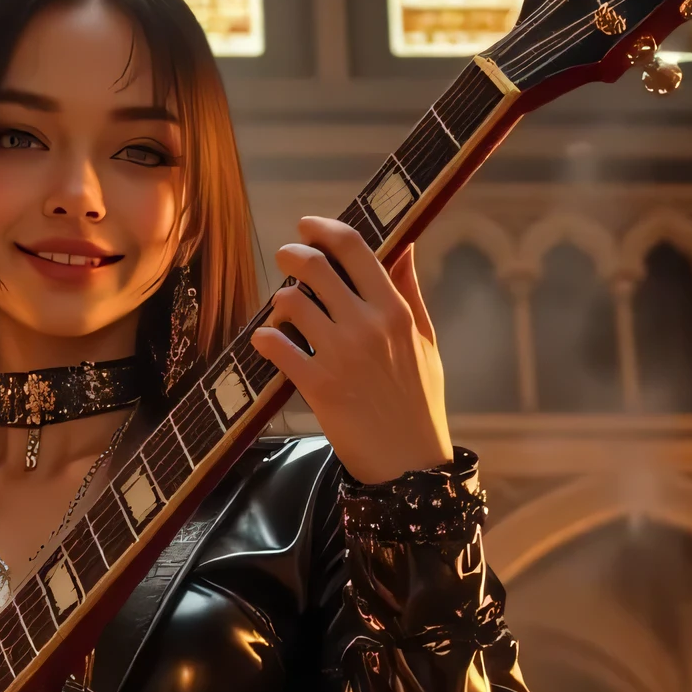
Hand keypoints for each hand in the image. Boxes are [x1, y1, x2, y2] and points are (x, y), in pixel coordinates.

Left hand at [252, 217, 453, 485]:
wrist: (410, 465)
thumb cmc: (419, 402)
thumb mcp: (426, 341)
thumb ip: (410, 290)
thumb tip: (406, 244)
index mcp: (396, 310)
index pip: (355, 248)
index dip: (324, 228)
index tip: (308, 226)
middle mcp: (368, 326)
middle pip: (315, 267)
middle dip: (292, 256)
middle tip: (286, 259)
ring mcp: (341, 355)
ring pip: (292, 303)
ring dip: (281, 301)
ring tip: (285, 310)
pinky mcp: (319, 386)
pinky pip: (277, 347)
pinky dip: (266, 339)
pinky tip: (268, 342)